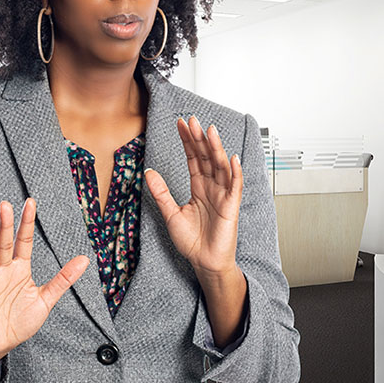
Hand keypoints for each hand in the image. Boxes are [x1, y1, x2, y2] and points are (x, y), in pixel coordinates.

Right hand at [0, 198, 89, 363]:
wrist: (2, 344)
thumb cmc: (21, 320)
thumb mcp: (46, 299)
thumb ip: (63, 279)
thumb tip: (85, 259)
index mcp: (21, 270)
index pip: (24, 241)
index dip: (27, 223)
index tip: (30, 202)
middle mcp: (4, 272)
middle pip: (4, 244)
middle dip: (6, 225)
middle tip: (6, 204)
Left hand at [145, 116, 242, 277]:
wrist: (204, 262)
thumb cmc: (192, 241)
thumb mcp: (171, 214)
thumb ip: (161, 192)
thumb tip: (148, 172)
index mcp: (199, 187)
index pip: (193, 158)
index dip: (187, 141)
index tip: (180, 123)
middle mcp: (212, 187)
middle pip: (206, 157)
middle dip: (199, 138)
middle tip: (192, 120)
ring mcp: (223, 195)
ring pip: (221, 166)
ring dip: (216, 148)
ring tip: (210, 131)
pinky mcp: (231, 207)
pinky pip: (235, 186)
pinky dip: (235, 172)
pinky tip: (232, 158)